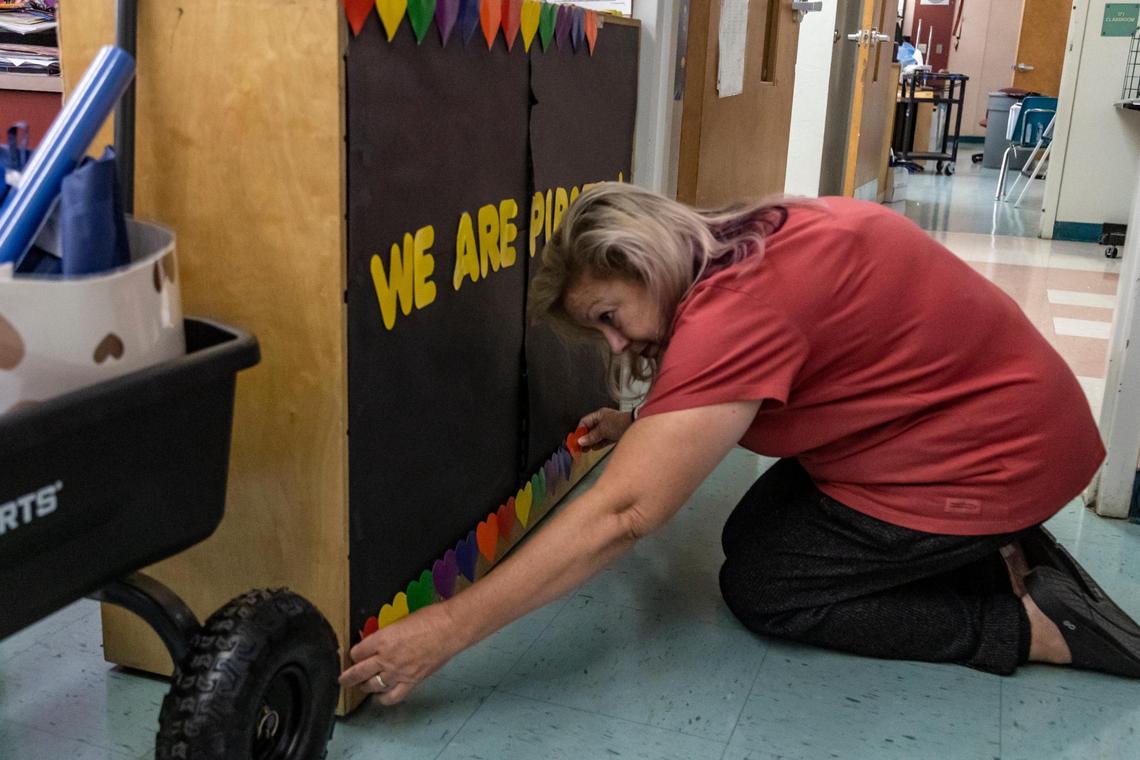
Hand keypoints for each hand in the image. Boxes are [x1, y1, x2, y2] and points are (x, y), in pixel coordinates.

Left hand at [338, 603, 462, 705]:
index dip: (354, 654)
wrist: (450, 629)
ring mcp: (398, 672)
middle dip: (347, 677)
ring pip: (371, 686)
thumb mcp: (400, 621)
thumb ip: (387, 634)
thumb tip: (380, 641)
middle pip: (358, 672)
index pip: (357, 652)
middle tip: (343, 679)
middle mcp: (385, 658)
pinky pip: (392, 697)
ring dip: (363, 686)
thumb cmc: (430, 618)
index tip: (354, 655)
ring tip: (361, 686)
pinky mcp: (411, 681)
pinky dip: (383, 699)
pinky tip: (380, 697)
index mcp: (381, 639)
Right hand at [577, 407, 634, 449]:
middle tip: (579, 446)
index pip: (585, 422)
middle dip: (584, 438)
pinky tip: (594, 448)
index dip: (579, 430)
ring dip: (591, 442)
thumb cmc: (620, 423)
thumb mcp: (602, 429)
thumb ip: (591, 436)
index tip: (576, 439)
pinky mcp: (614, 435)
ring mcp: (609, 428)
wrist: (635, 426)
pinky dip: (598, 444)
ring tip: (586, 449)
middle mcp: (604, 420)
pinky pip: (603, 440)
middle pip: (590, 429)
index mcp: (599, 415)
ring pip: (597, 436)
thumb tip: (581, 441)